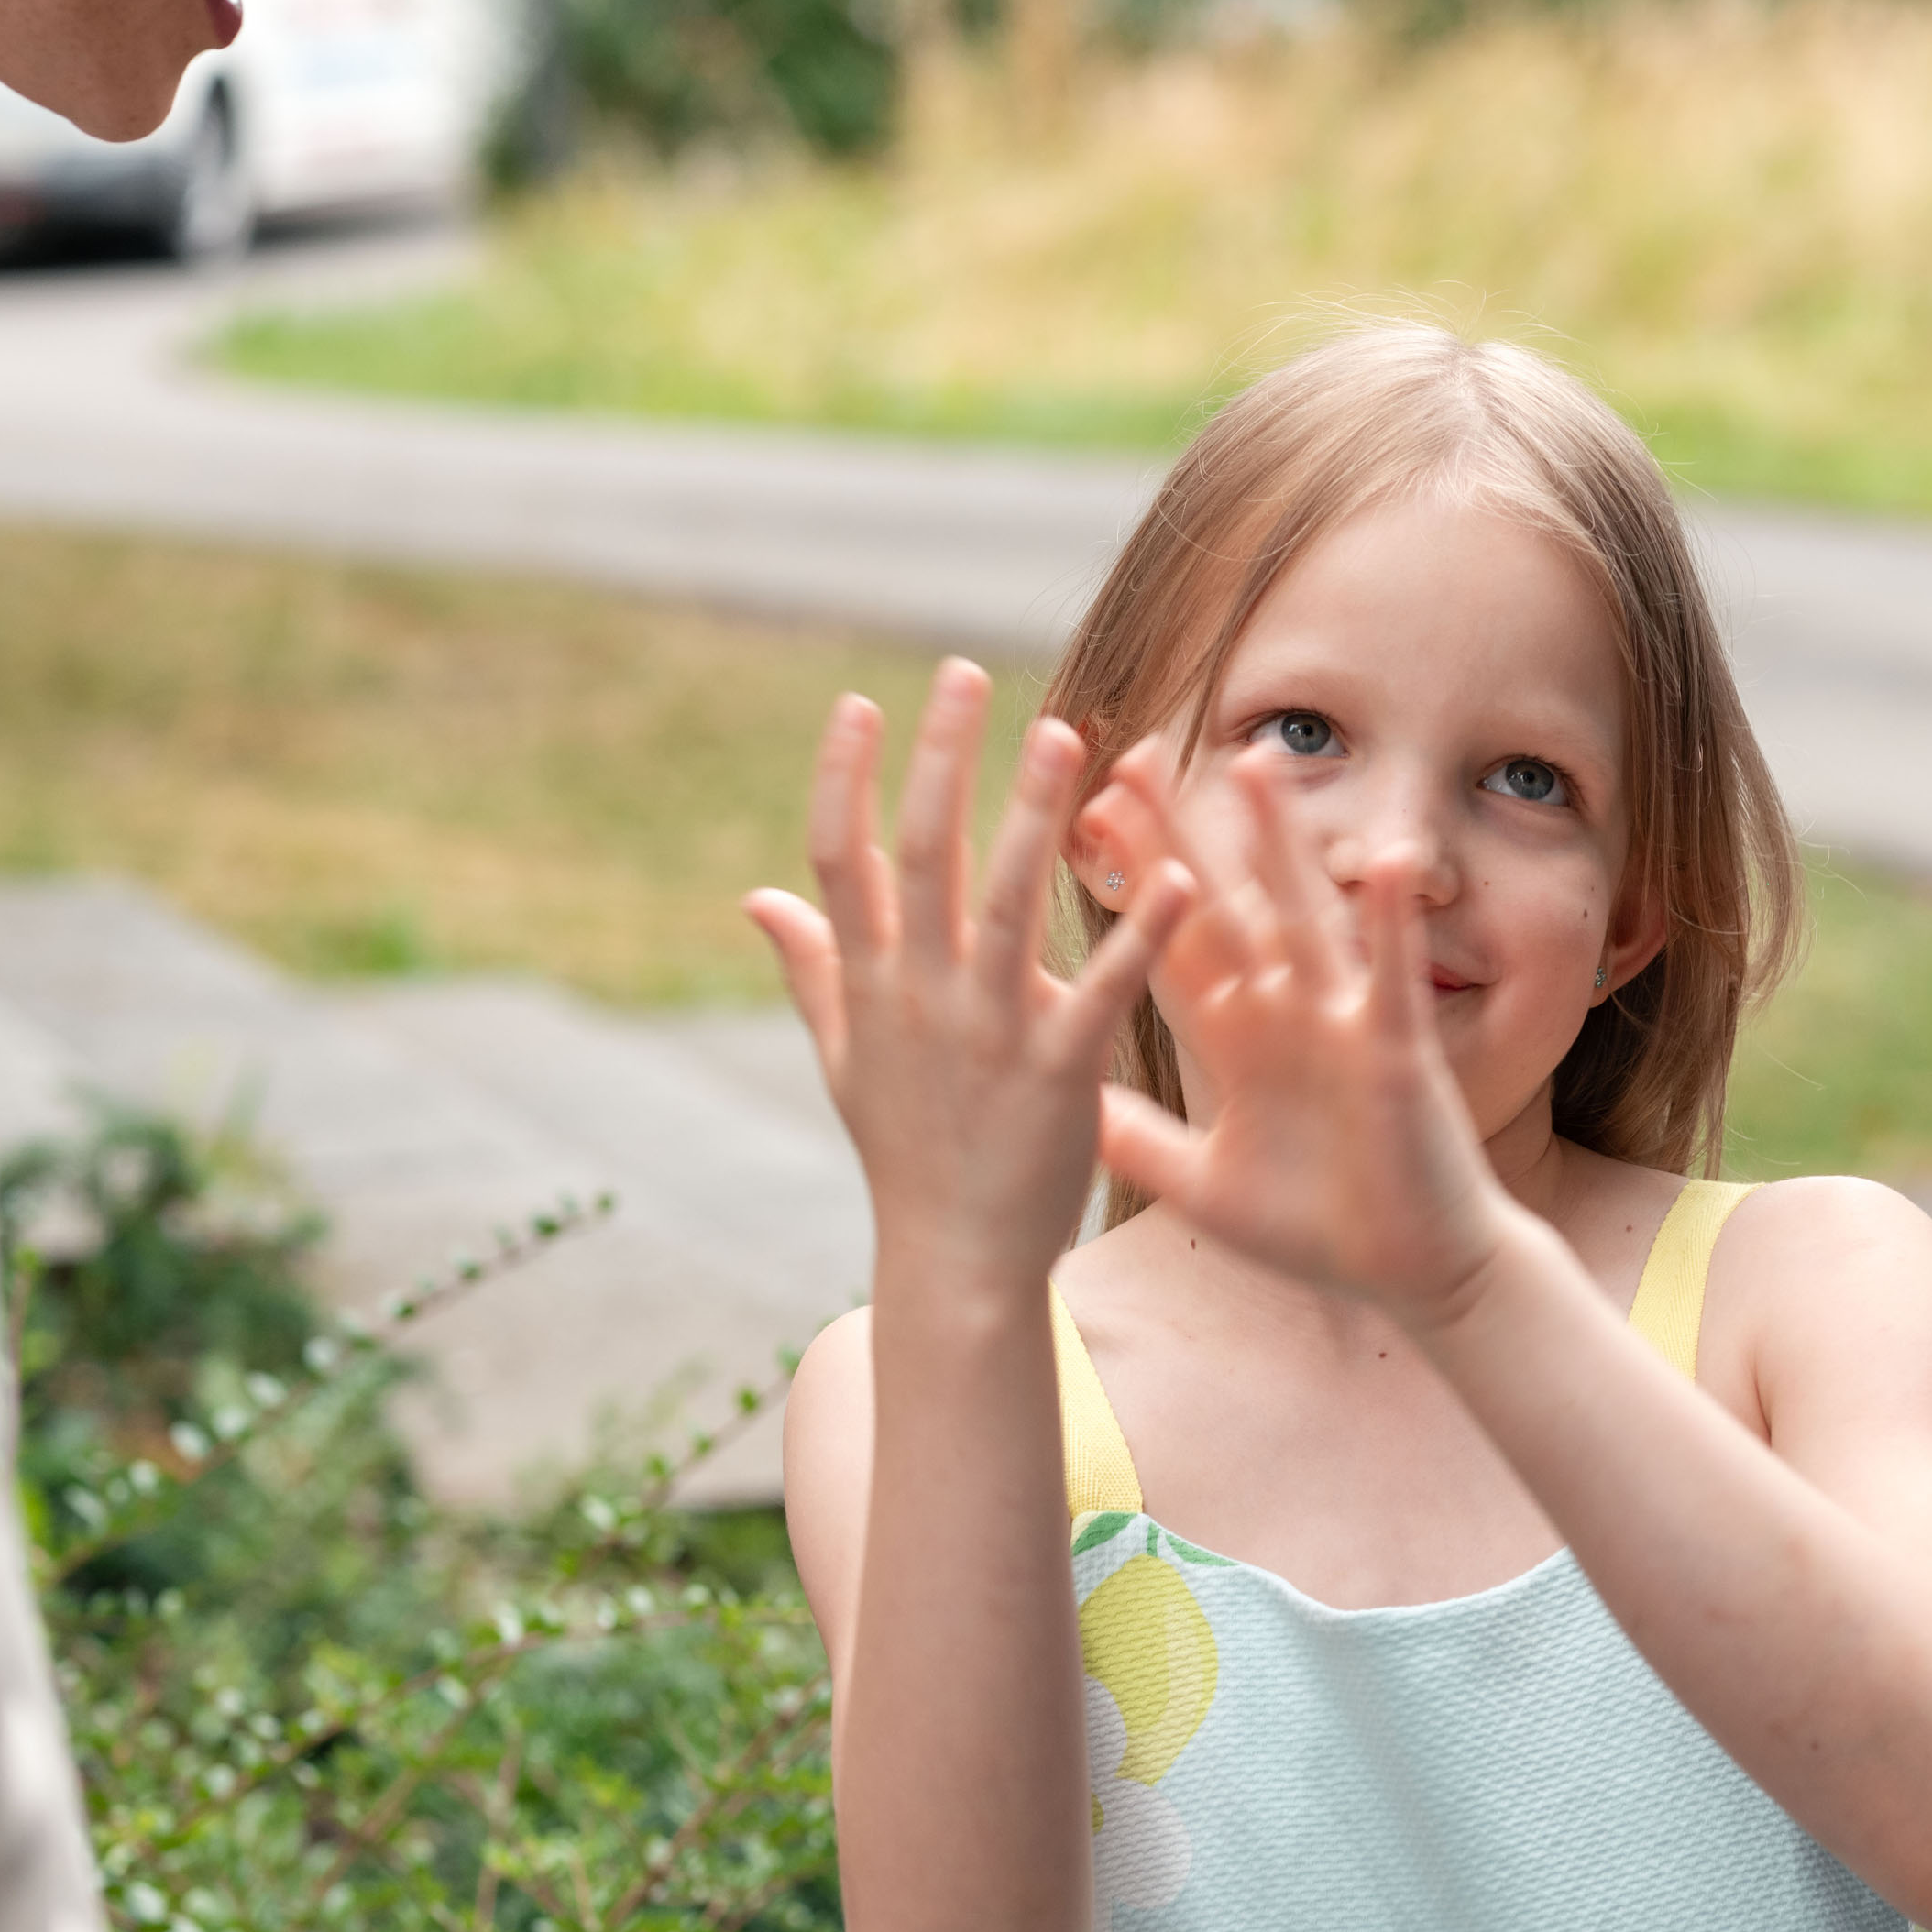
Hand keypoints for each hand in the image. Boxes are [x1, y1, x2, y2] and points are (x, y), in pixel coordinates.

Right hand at [746, 662, 1183, 1301]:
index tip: (858, 704)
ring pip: (1004, 901)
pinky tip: (1176, 874)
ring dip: (1035, 813)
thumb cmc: (906, 1151)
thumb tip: (755, 895)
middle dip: (943, 757)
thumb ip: (810, 966)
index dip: (844, 777)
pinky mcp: (1057, 1071)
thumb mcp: (842, 1057)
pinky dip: (1137, 932)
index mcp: (870, 984)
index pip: (839, 858)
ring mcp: (986, 1031)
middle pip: (923, 853)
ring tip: (1067, 732)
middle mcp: (919, 994)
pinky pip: (1101, 989)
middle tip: (966, 672)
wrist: (955, 1259)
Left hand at [1093, 748, 1521, 1327]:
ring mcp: (1342, 1025)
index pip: (1172, 945)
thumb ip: (1139, 1142)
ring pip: (1305, 918)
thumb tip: (1061, 1109)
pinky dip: (1390, 921)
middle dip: (1179, 838)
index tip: (1081, 817)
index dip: (1128, 886)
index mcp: (1237, 1042)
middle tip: (1132, 759)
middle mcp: (1285, 1016)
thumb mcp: (1205, 1186)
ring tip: (1254, 764)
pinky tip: (1388, 859)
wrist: (1415, 1275)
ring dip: (1280, 845)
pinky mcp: (1397, 1052)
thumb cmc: (1320, 1232)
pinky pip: (1392, 977)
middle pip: (1222, 908)